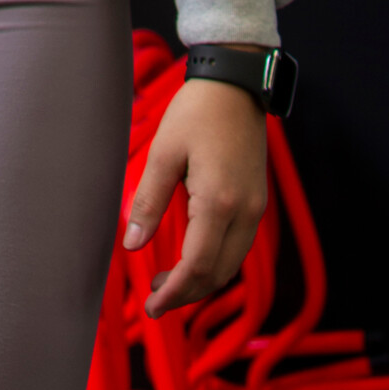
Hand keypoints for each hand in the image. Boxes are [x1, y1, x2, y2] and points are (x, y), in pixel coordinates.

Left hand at [122, 72, 267, 318]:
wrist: (235, 84)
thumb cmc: (196, 113)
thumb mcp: (164, 152)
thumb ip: (148, 201)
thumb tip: (132, 244)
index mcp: (218, 202)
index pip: (198, 266)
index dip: (175, 292)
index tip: (152, 305)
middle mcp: (245, 212)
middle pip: (218, 274)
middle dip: (187, 293)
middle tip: (155, 300)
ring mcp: (255, 208)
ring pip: (232, 264)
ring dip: (202, 280)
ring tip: (168, 283)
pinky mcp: (256, 201)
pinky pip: (238, 246)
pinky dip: (216, 261)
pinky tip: (192, 257)